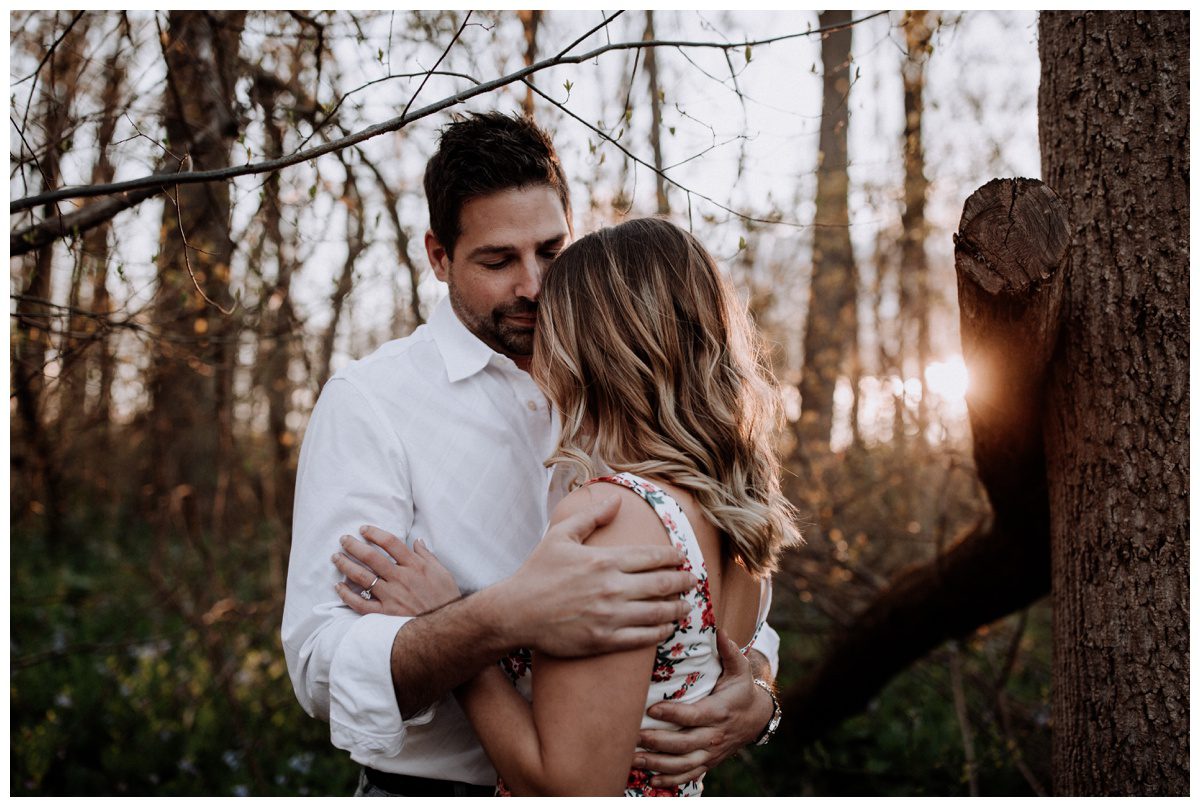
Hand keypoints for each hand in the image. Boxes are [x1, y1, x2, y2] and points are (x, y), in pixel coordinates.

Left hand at [333, 525, 460, 616]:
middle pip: (371, 557)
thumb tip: (417, 541)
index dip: (374, 533)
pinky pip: (360, 604)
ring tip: (336, 557)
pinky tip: (339, 587)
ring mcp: (391, 596)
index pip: (390, 543)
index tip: (363, 529)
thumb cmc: (446, 599)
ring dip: (346, 565)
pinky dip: (347, 595)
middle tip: (343, 539)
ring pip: (362, 577)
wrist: (446, 627)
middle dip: (354, 545)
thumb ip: (427, 556)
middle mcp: (400, 578)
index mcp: (414, 566)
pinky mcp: (384, 614)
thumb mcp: (443, 573)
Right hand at [490, 495, 696, 656]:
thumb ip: (591, 517)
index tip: (683, 559)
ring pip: (658, 612)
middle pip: (662, 584)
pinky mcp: (604, 640)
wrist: (516, 612)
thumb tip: (616, 500)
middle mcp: (611, 588)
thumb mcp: (561, 536)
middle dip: (683, 582)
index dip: (674, 557)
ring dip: (678, 608)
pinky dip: (660, 631)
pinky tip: (666, 627)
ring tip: (686, 606)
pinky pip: (643, 637)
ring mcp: (609, 616)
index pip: (652, 556)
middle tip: (692, 582)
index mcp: (604, 560)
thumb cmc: (537, 572)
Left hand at [632, 632, 773, 787]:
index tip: (651, 710)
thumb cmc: (741, 689)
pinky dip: (669, 780)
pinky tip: (649, 779)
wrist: (757, 718)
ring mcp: (711, 752)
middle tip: (634, 736)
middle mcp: (715, 735)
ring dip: (657, 764)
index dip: (673, 715)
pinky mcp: (708, 762)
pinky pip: (688, 775)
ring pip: (683, 764)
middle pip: (685, 744)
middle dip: (658, 742)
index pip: (694, 715)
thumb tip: (719, 629)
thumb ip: (728, 651)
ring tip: (633, 759)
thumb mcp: (739, 669)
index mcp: (720, 711)